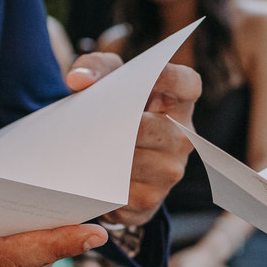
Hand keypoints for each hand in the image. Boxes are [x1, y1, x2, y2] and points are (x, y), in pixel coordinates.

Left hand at [67, 56, 201, 227]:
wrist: (112, 166)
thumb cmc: (116, 114)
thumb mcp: (108, 84)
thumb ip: (95, 68)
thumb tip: (78, 78)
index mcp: (178, 104)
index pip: (188, 85)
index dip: (172, 78)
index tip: (149, 74)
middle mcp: (183, 138)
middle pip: (158, 128)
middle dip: (125, 124)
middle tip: (96, 121)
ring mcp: (170, 171)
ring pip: (138, 160)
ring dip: (109, 154)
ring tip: (86, 146)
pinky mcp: (151, 198)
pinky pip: (124, 189)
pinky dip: (102, 179)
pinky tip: (89, 170)